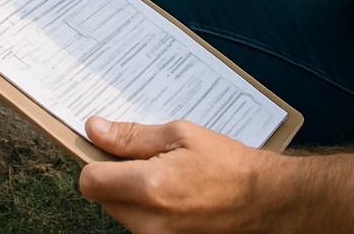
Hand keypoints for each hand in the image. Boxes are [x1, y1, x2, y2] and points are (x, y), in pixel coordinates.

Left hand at [79, 117, 275, 233]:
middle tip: (146, 156)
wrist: (263, 199)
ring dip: (131, 191)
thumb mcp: (179, 134)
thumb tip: (95, 129)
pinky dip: (147, 207)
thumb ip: (131, 136)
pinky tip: (173, 192)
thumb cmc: (226, 163)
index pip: (90, 181)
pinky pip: (140, 223)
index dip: (94, 160)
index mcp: (150, 187)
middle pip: (103, 196)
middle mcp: (149, 222)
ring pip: (120, 211)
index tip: (105, 147)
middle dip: (115, 174)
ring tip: (166, 173)